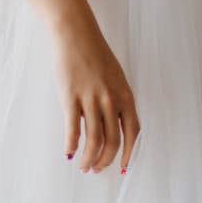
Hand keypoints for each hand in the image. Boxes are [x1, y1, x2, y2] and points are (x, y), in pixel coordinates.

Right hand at [50, 10, 140, 175]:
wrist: (75, 34)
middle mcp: (110, 100)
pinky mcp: (71, 97)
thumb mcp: (115, 77)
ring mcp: (91, 99)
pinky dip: (71, 145)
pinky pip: (73, 129)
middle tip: (96, 168)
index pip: (133, 133)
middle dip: (105, 160)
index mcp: (125, 95)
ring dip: (88, 159)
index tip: (121, 167)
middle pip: (112, 141)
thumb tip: (114, 126)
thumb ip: (117, 101)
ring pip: (93, 140)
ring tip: (83, 165)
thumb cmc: (95, 54)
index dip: (128, 154)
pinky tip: (69, 152)